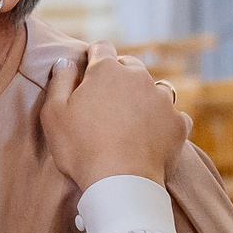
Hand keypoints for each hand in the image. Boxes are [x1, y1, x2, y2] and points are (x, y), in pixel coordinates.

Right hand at [38, 42, 188, 190]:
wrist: (121, 184)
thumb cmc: (81, 149)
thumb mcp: (54, 114)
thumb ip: (60, 82)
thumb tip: (66, 62)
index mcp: (107, 70)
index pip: (101, 47)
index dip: (93, 56)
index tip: (89, 70)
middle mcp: (139, 77)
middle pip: (129, 65)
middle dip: (119, 76)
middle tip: (107, 101)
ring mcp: (162, 100)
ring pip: (154, 89)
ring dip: (143, 98)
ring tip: (132, 121)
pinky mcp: (178, 123)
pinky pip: (173, 115)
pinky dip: (163, 122)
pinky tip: (152, 136)